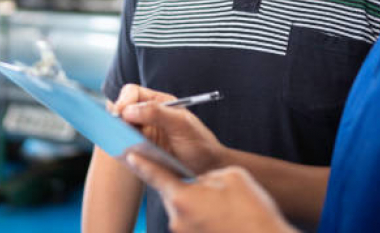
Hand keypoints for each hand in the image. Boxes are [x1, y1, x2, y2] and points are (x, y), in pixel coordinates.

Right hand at [112, 84, 225, 173]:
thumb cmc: (200, 144)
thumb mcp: (181, 124)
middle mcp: (149, 115)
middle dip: (117, 117)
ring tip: (119, 139)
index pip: (132, 93)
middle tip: (116, 128)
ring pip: (121, 127)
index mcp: (159, 102)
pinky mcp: (141, 150)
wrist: (207, 169)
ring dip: (117, 132)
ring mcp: (144, 133)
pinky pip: (124, 144)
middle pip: (122, 109)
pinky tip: (123, 149)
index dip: (124, 100)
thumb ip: (157, 113)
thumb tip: (128, 110)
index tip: (120, 113)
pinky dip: (121, 146)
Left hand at [126, 153, 297, 232]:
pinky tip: (222, 217)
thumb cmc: (251, 210)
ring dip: (196, 203)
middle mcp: (178, 217)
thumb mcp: (230, 177)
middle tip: (208, 187)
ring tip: (222, 206)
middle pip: (171, 193)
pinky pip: (192, 222)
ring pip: (183, 209)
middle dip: (184, 186)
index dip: (141, 162)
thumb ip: (206, 175)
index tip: (128, 154)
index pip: (154, 174)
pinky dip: (202, 216)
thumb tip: (200, 182)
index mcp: (182, 196)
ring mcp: (184, 232)